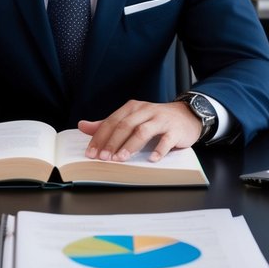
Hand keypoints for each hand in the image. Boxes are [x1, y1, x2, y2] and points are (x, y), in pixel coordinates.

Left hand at [77, 99, 201, 162]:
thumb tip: (82, 126)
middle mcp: (145, 111)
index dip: (100, 137)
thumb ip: (108, 124)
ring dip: (130, 145)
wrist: (186, 116)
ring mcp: (161, 120)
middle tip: (103, 158)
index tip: (91, 153)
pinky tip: (151, 159)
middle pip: (125, 125)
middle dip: (112, 142)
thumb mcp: (131, 119)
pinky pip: (166, 140)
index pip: (112, 122)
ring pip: (143, 131)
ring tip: (121, 159)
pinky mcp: (175, 130)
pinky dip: (158, 150)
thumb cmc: (154, 120)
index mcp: (132, 108)